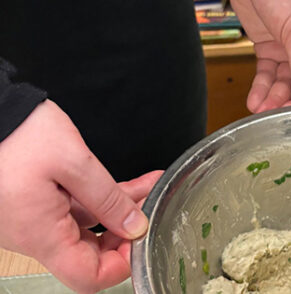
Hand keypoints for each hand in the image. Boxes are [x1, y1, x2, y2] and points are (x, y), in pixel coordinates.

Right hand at [0, 100, 161, 293]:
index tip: (144, 238)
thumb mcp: (73, 162)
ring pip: (87, 226)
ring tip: (151, 187)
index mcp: (41, 234)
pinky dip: (102, 198)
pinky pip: (74, 209)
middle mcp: (35, 234)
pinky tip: (130, 183)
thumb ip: (107, 198)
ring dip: (120, 209)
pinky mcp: (34, 203)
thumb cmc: (18, 133)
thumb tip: (135, 226)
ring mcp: (34, 220)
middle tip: (153, 207)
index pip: (87, 277)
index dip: (121, 265)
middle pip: (90, 253)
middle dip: (127, 231)